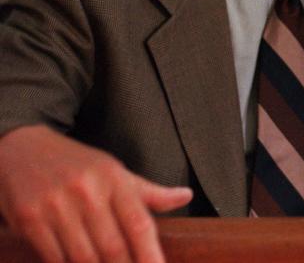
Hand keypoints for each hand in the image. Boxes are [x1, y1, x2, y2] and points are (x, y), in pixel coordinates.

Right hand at [0, 125, 192, 262]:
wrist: (22, 147)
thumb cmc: (76, 164)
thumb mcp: (114, 171)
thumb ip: (148, 192)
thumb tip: (185, 196)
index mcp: (114, 178)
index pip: (139, 224)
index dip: (150, 255)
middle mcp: (87, 191)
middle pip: (113, 247)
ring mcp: (56, 205)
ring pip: (84, 257)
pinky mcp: (29, 219)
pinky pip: (54, 258)